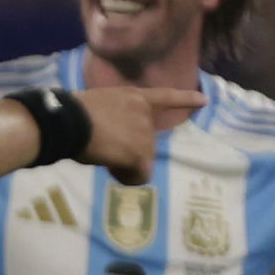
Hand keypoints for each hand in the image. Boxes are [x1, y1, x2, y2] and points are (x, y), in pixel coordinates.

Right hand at [76, 87, 205, 185]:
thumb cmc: (73, 113)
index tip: (204, 100)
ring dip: (124, 163)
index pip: (165, 96)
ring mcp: (144, 133)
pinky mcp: (140, 153)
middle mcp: (144, 113)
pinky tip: (112, 170)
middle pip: (145, 141)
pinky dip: (127, 177)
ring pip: (140, 159)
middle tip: (104, 150)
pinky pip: (140, 175)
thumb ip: (113, 118)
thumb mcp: (99, 107)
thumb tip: (110, 142)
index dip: (186, 99)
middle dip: (129, 150)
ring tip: (101, 156)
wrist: (70, 122)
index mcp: (134, 97)